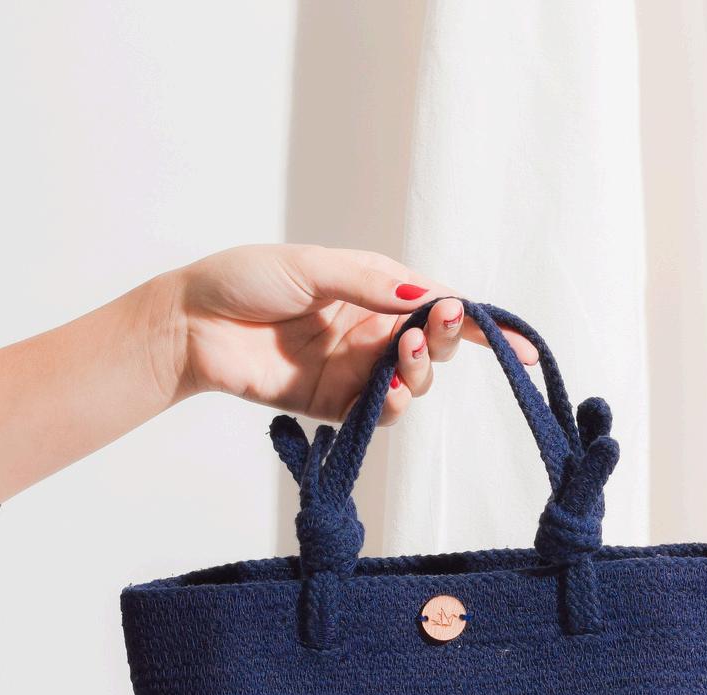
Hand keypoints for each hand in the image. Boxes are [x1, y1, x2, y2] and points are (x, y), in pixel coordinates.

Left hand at [166, 244, 538, 424]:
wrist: (192, 325)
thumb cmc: (244, 281)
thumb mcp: (312, 268)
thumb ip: (371, 284)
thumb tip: (427, 297)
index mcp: (372, 291)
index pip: (436, 306)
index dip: (477, 325)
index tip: (515, 344)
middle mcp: (370, 331)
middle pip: (434, 346)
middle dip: (447, 340)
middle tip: (438, 327)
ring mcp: (354, 371)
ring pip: (413, 383)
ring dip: (419, 372)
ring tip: (403, 356)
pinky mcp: (334, 405)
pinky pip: (379, 413)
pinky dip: (392, 405)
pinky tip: (386, 390)